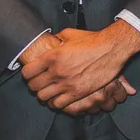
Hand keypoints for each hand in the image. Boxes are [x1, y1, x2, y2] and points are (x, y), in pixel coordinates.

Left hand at [21, 20, 139, 109]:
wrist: (112, 48)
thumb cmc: (93, 40)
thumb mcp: (70, 35)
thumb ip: (56, 40)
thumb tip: (50, 41)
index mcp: (52, 56)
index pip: (27, 73)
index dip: (28, 74)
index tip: (31, 74)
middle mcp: (57, 71)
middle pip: (34, 86)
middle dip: (35, 86)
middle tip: (39, 84)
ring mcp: (67, 83)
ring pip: (44, 97)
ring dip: (44, 95)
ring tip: (48, 92)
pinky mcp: (78, 92)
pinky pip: (58, 104)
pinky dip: (55, 103)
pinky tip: (58, 98)